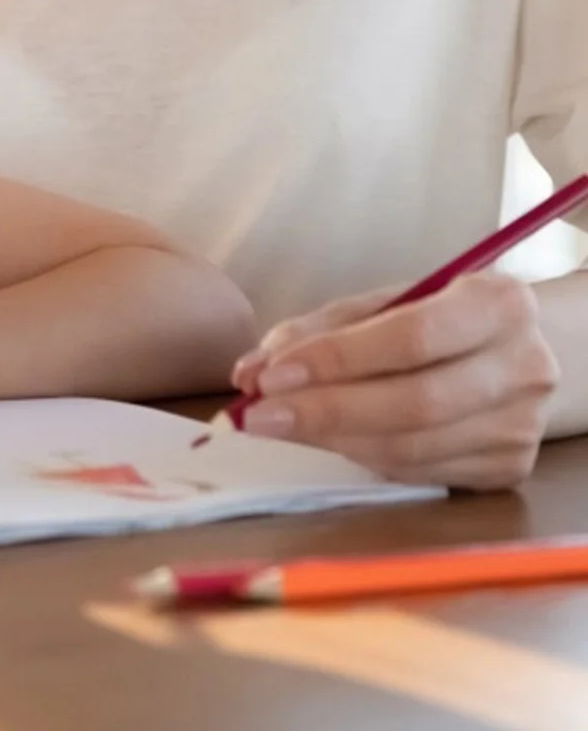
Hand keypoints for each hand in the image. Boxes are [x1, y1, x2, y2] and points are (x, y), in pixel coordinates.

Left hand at [230, 274, 558, 489]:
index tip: (272, 375)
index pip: (410, 339)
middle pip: (414, 403)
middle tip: (258, 415)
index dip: (337, 360)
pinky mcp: (509, 470)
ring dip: (334, 438)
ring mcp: (522, 426)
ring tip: (281, 425)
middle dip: (325, 410)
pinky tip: (330, 438)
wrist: (522, 351)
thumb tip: (250, 373)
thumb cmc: (439, 316)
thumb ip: (318, 331)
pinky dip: (363, 456)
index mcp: (499, 305)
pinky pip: (418, 471)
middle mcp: (524, 368)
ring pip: (412, 446)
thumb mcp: (385, 303)